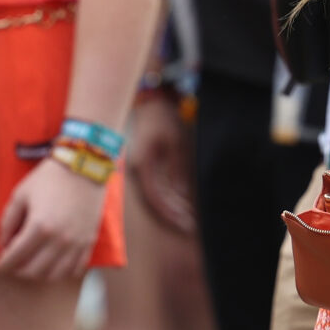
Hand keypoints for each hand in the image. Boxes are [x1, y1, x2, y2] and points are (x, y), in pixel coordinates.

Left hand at [0, 156, 108, 280]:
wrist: (85, 164)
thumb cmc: (50, 177)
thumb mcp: (21, 195)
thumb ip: (7, 222)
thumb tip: (3, 245)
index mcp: (39, 226)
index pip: (13, 258)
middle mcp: (59, 240)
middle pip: (32, 271)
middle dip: (16, 270)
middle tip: (10, 262)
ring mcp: (76, 242)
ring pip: (53, 275)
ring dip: (37, 274)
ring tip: (30, 264)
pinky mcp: (89, 241)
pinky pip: (75, 269)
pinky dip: (61, 272)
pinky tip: (52, 265)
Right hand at [128, 95, 196, 235]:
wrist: (150, 105)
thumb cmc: (164, 121)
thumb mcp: (176, 143)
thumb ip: (177, 168)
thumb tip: (181, 193)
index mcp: (143, 166)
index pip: (155, 198)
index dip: (170, 212)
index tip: (186, 223)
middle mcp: (138, 171)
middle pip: (154, 201)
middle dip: (172, 215)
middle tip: (191, 225)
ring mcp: (139, 170)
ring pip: (154, 196)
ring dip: (171, 208)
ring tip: (190, 218)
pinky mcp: (144, 167)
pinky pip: (155, 188)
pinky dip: (168, 197)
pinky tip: (181, 203)